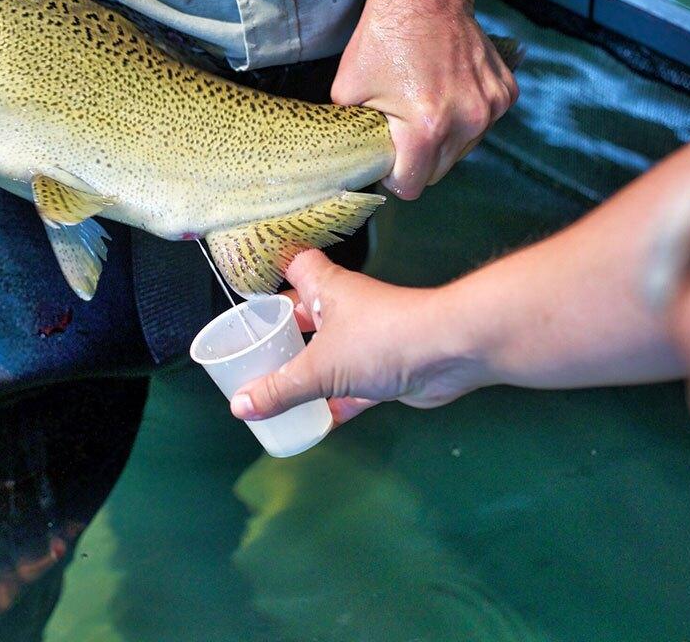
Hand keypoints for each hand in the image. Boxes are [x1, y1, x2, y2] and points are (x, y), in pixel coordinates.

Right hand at [229, 250, 490, 425]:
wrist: (449, 352)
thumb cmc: (381, 339)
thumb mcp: (319, 367)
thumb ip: (279, 389)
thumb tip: (241, 406)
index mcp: (326, 288)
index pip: (295, 263)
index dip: (273, 270)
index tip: (250, 291)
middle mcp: (346, 309)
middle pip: (305, 315)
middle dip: (282, 334)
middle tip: (252, 356)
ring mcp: (367, 340)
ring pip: (328, 355)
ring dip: (307, 373)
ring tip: (274, 392)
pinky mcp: (385, 371)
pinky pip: (350, 390)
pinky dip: (333, 406)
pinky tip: (313, 425)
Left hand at [332, 0, 516, 199]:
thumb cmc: (384, 38)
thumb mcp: (348, 91)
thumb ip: (355, 134)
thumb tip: (353, 158)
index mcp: (427, 127)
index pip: (411, 186)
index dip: (394, 175)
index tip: (388, 156)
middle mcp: (467, 121)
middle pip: (438, 172)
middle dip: (418, 157)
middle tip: (402, 125)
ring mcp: (491, 107)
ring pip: (461, 151)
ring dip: (443, 138)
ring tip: (424, 102)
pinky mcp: (506, 93)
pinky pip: (481, 126)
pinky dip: (464, 117)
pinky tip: (447, 90)